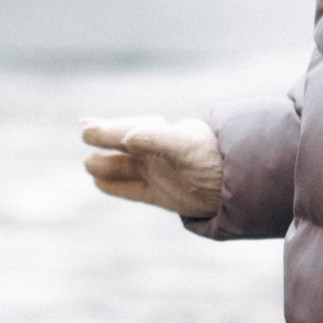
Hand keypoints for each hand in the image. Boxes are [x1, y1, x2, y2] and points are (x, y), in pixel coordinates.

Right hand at [81, 115, 222, 217]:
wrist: (238, 186)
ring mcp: (159, 174)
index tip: (87, 127)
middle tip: (84, 131)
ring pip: (124, 168)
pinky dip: (116, 186)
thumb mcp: (186, 147)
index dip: (109, 129)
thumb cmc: (212, 158)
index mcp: (164, 135)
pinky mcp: (162, 195)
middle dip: (105, 139)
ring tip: (88, 164)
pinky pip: (133, 189)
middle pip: (124, 146)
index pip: (130, 129)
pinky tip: (99, 182)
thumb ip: (158, 140)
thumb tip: (129, 137)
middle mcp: (159, 153)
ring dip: (106, 165)